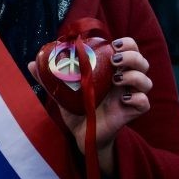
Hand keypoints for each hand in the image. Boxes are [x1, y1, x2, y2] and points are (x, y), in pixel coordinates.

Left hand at [29, 37, 151, 175]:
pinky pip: (144, 102)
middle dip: (132, 56)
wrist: (82, 135)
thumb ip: (49, 77)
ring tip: (115, 80)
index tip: (113, 44)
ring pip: (146, 80)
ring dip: (134, 75)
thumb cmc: (77, 109)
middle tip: (115, 59)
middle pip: (141, 61)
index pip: (129, 49)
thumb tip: (31, 63)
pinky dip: (137, 98)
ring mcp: (130, 96)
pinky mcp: (132, 112)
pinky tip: (123, 99)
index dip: (127, 43)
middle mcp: (124, 81)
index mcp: (112, 70)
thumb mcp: (62, 91)